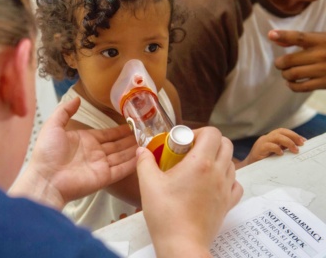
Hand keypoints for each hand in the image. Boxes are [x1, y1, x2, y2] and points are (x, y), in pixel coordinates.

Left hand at [10, 97, 136, 209]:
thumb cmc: (47, 153)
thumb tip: (77, 98)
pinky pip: (121, 169)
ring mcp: (101, 166)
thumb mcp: (53, 126)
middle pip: (117, 145)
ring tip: (148, 143)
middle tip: (145, 133)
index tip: (132, 124)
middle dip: (130, 139)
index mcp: (85, 140)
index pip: (107, 134)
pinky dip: (132, 164)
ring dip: (134, 150)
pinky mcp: (104, 177)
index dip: (119, 130)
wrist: (45, 179)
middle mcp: (95, 153)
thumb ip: (65, 111)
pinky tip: (143, 157)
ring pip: (122, 156)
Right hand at [136, 127, 242, 257]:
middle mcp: (217, 172)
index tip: (183, 141)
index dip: (198, 132)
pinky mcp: (228, 203)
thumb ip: (144, 162)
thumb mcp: (148, 184)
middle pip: (225, 144)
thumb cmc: (165, 214)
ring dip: (218, 158)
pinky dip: (227, 177)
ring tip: (199, 167)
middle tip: (191, 151)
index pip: (212, 133)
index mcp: (200, 163)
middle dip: (209, 142)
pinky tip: (212, 182)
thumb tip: (142, 150)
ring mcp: (225, 188)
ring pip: (231, 162)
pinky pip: (235, 182)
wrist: (181, 244)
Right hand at [240, 128, 304, 167]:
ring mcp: (262, 142)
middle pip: (281, 131)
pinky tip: (281, 154)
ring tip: (295, 150)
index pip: (283, 131)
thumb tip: (298, 148)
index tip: (303, 141)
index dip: (294, 135)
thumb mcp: (275, 154)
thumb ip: (283, 149)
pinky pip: (269, 145)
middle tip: (301, 144)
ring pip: (276, 136)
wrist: (249, 168)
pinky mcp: (258, 149)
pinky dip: (277, 148)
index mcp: (271, 138)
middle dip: (293, 136)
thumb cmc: (264, 162)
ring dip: (288, 142)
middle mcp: (266, 138)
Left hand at [269, 30, 325, 91]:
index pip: (300, 37)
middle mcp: (322, 54)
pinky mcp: (325, 83)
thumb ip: (299, 38)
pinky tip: (291, 82)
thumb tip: (274, 37)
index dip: (284, 35)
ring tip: (286, 73)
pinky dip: (292, 85)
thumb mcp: (322, 39)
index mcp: (322, 40)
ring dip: (285, 74)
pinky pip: (301, 87)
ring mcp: (324, 70)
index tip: (271, 34)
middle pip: (289, 60)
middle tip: (280, 63)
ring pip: (292, 74)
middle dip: (280, 63)